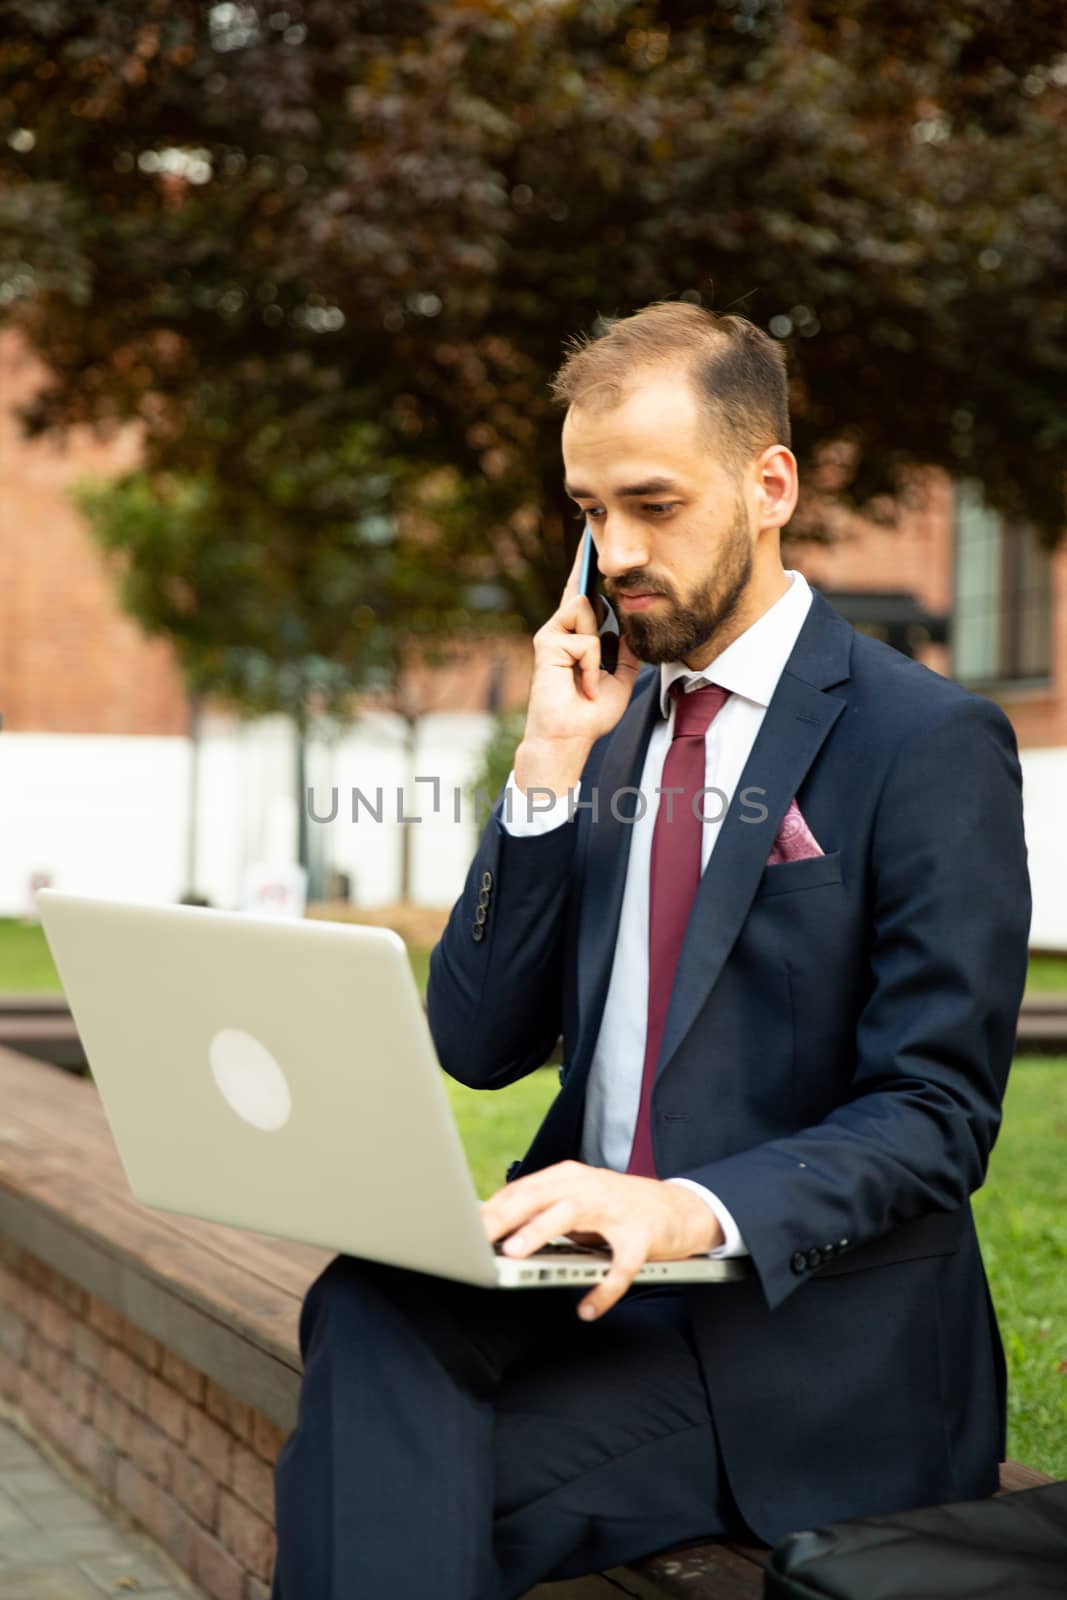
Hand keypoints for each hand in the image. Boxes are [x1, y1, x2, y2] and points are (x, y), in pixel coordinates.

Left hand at [481, 1160, 723, 1319]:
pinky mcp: (642, 1236)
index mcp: (569, 1178)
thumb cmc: (619, 1208)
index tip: (462, 1227)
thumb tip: (494, 1230)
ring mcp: (617, 1209)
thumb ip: (543, 1212)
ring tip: (515, 1254)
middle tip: (476, 1238)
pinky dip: (603, 1289)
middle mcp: (590, 1187)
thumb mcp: (579, 1203)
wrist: (680, 1208)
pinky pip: (619, 1266)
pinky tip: (587, 1309)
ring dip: (540, 1232)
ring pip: (572, 1216)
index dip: (492, 1209)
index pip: (522, 1190)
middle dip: (504, 1216)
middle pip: (538, 1196)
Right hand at [514, 544, 641, 797]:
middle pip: (583, 591)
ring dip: (598, 647)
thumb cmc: (591, 712)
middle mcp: (561, 628)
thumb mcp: (621, 676)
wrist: (570, 737)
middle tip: (594, 578)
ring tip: (590, 676)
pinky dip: (593, 664)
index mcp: (577, 635)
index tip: (589, 541)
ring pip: (587, 608)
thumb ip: (625, 649)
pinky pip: (587, 638)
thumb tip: (632, 623)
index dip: (585, 567)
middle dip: (590, 578)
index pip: (582, 594)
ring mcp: (552, 632)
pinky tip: (584, 684)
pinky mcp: (546, 642)